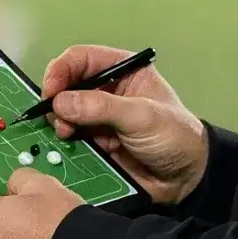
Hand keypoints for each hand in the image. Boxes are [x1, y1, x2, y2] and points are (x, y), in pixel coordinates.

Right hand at [42, 45, 208, 205]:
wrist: (186, 179)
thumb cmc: (174, 136)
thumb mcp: (142, 116)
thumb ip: (102, 108)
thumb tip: (61, 102)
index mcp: (123, 71)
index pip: (82, 59)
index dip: (62, 70)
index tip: (51, 91)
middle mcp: (107, 90)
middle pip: (68, 84)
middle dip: (57, 99)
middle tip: (57, 119)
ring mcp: (99, 118)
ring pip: (65, 112)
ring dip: (59, 122)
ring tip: (65, 134)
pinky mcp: (95, 142)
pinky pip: (71, 137)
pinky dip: (64, 141)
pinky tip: (68, 146)